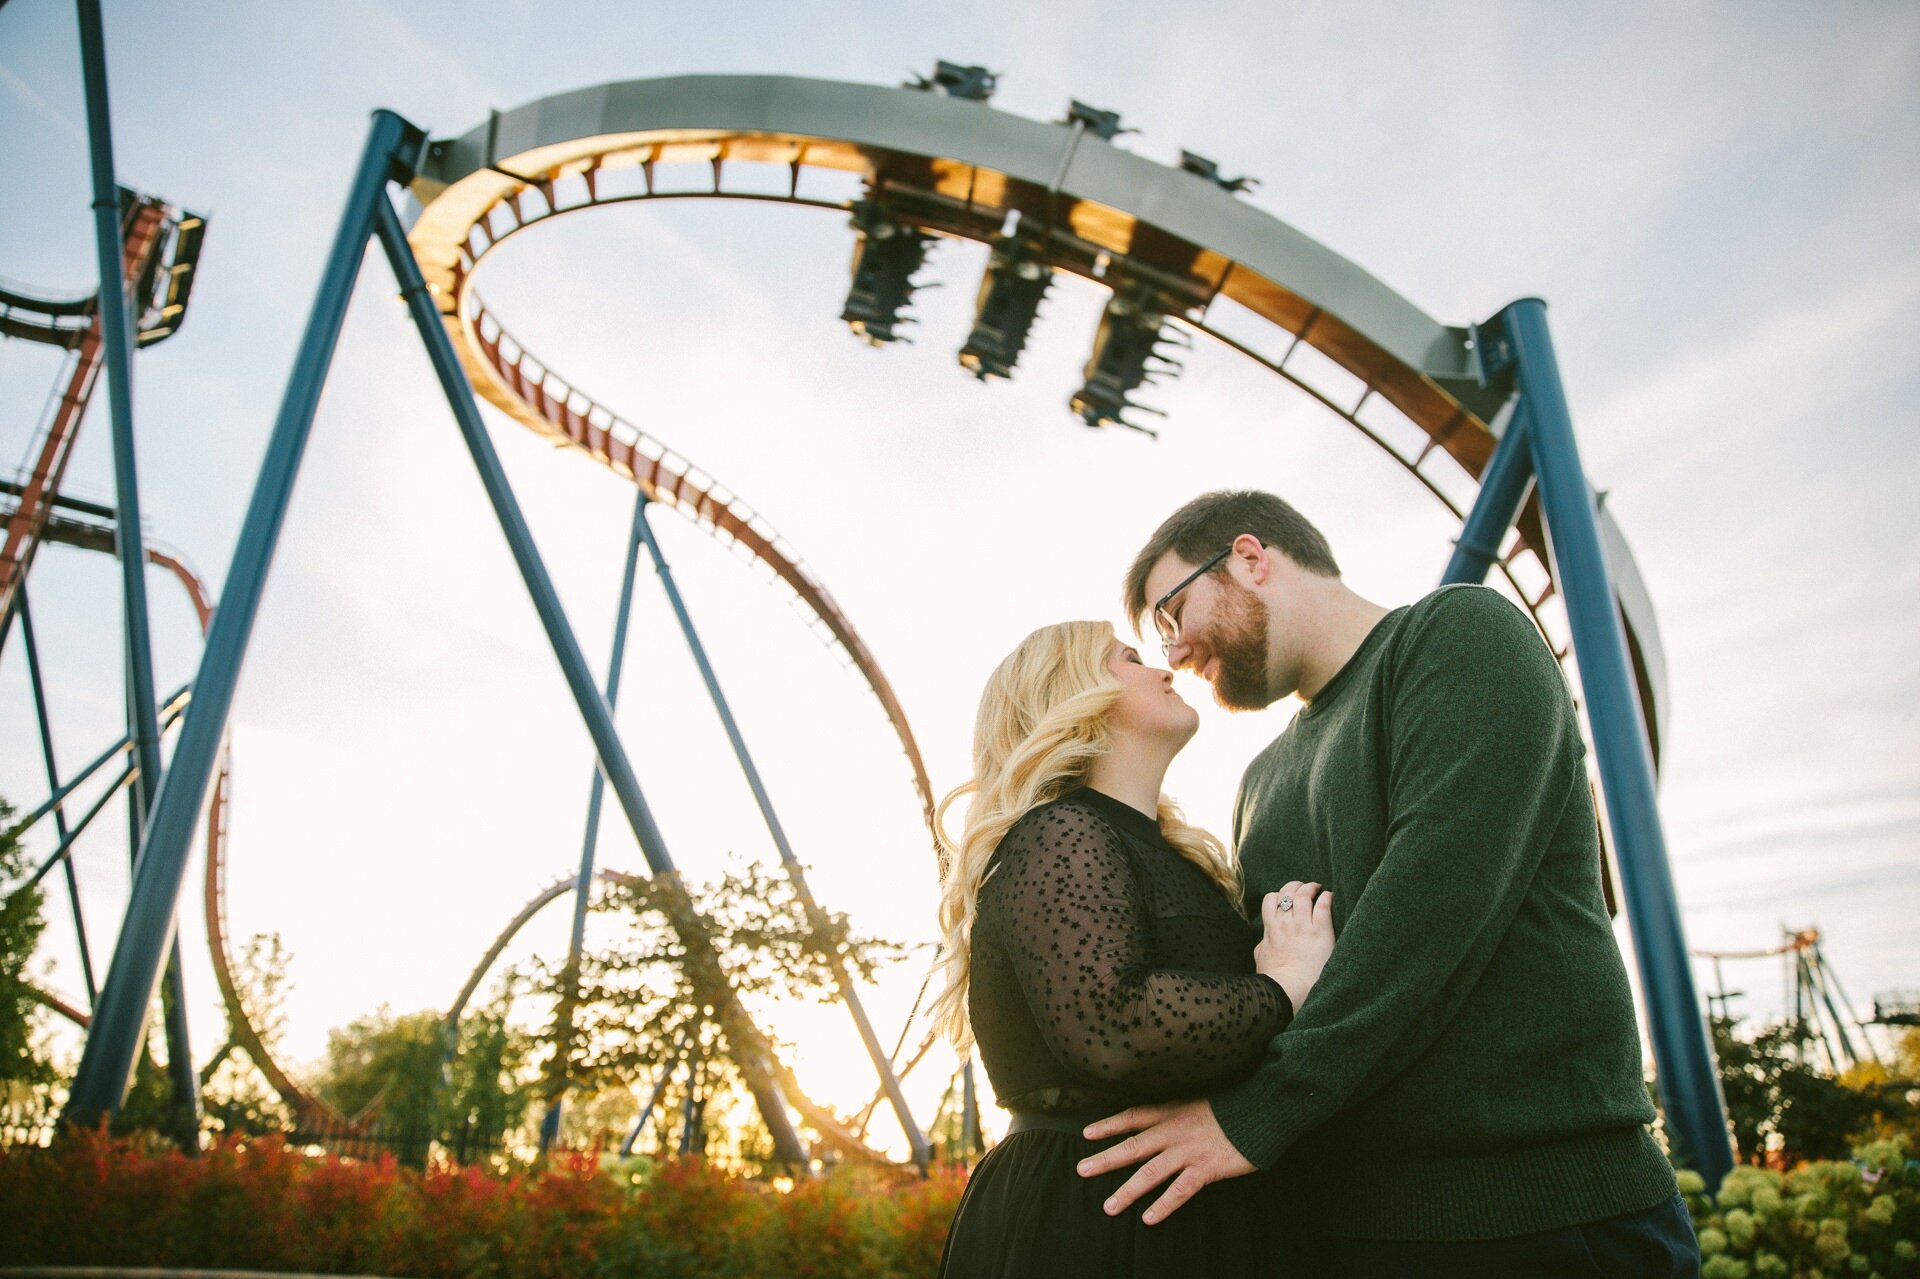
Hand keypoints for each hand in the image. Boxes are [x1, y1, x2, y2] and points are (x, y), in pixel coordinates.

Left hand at [1073, 1098, 1255, 1223]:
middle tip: (1081, 1170)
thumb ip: (1179, 1112)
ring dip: (1127, 1191)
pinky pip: (1179, 1191)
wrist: (1262, 1109)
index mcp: (1172, 1110)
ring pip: (1150, 1173)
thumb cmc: (1234, 1106)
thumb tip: (1164, 1121)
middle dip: (1105, 1159)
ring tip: (1109, 1206)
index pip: (1132, 1116)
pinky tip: (1148, 1219)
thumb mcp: (1199, 1101)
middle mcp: (1174, 1130)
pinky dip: (1163, 1206)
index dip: (1108, 1125)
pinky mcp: (1205, 1168)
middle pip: (1132, 1146)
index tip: (1086, 1133)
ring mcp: (1188, 1150)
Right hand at [1254, 881, 1334, 1011]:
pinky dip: (1326, 898)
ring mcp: (1302, 926)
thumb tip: (1264, 942)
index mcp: (1271, 929)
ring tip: (1318, 888)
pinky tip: (1329, 898)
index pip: (1270, 900)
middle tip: (1304, 889)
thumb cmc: (1274, 980)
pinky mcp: (1320, 932)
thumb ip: (1263, 947)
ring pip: (1303, 894)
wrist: (1287, 991)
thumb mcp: (1261, 960)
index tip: (1288, 898)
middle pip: (1287, 892)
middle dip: (1295, 886)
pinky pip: (1323, 905)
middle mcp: (1284, 924)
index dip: (1279, 895)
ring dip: (1311, 887)